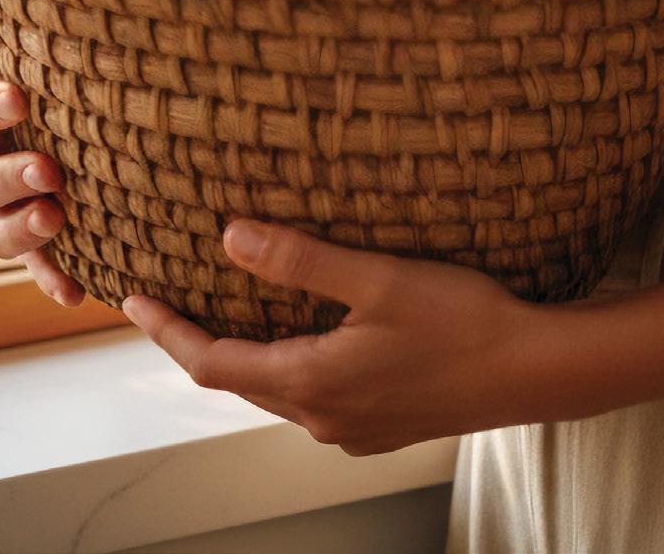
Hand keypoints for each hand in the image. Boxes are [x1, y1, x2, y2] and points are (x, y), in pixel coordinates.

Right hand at [0, 0, 84, 306]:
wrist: (44, 88)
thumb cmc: (13, 50)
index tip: (17, 97)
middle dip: (7, 179)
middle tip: (48, 170)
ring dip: (23, 231)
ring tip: (57, 218)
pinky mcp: (32, 234)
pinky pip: (35, 264)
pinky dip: (52, 278)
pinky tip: (77, 292)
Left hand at [120, 217, 557, 455]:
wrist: (533, 372)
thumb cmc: (462, 322)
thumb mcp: (378, 279)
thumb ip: (301, 260)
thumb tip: (229, 236)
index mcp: (310, 383)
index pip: (212, 363)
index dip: (167, 331)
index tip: (130, 300)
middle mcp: (322, 417)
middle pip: (238, 380)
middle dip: (197, 341)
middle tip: (168, 300)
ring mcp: (353, 427)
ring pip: (276, 389)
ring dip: (244, 352)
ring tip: (226, 308)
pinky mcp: (381, 424)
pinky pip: (312, 396)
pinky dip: (286, 362)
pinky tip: (302, 333)